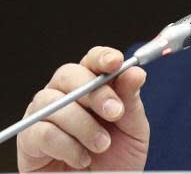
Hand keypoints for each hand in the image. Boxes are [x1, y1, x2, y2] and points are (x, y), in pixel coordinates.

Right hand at [17, 46, 148, 171]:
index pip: (92, 60)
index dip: (102, 57)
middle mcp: (66, 95)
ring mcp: (44, 115)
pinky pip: (41, 132)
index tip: (116, 62)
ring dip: (83, 124)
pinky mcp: (29, 140)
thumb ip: (131, 100)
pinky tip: (82, 158)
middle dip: (95, 93)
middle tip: (115, 113)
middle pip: (68, 74)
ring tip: (102, 145)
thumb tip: (135, 71)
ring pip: (54, 102)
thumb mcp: (133, 128)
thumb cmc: (117, 158)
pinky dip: (66, 145)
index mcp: (93, 86)